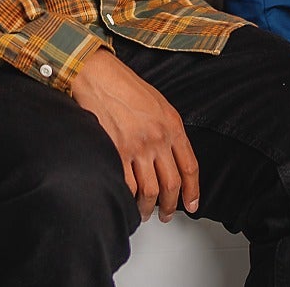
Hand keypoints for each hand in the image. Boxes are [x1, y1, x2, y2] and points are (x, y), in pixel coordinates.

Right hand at [69, 49, 199, 220]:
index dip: (193, 191)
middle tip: (166, 214)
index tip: (191, 204)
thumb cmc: (123, 85)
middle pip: (171, 184)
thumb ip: (168, 129)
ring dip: (148, 208)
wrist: (96, 75)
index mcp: (172, 125)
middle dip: (170, 205)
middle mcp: (157, 138)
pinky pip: (128, 187)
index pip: (190, 167)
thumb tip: (171, 156)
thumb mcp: (157, 103)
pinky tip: (127, 202)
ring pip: (150, 191)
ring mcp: (137, 147)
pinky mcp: (116, 152)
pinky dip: (129, 200)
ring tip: (145, 212)